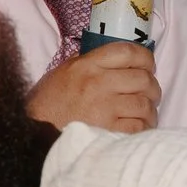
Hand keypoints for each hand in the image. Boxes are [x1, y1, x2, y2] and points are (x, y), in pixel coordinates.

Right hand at [27, 42, 159, 133]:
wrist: (34, 135)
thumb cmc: (47, 106)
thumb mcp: (62, 74)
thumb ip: (87, 64)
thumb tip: (113, 59)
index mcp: (86, 66)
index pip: (127, 51)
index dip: (145, 58)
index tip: (148, 66)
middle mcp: (98, 83)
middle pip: (142, 78)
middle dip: (152, 86)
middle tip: (149, 94)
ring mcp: (104, 108)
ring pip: (145, 104)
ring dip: (150, 110)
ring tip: (145, 114)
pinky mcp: (109, 132)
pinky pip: (139, 127)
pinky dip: (143, 127)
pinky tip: (138, 128)